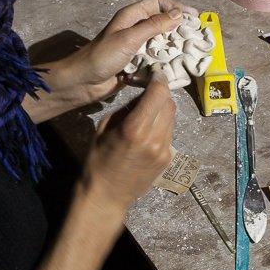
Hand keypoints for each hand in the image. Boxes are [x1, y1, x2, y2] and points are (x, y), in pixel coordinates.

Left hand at [44, 0, 197, 107]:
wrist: (82, 82)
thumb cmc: (102, 56)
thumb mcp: (129, 38)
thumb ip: (154, 25)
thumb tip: (178, 14)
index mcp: (132, 16)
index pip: (158, 3)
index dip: (176, 7)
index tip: (194, 17)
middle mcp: (135, 28)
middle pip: (162, 21)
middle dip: (179, 27)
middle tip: (197, 36)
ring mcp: (136, 46)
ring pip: (161, 41)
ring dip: (174, 46)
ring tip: (191, 52)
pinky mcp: (136, 62)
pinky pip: (155, 59)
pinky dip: (165, 61)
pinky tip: (177, 66)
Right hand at [80, 73, 175, 210]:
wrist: (106, 196)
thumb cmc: (98, 160)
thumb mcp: (104, 128)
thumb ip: (126, 109)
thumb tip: (141, 96)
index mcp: (134, 129)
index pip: (158, 94)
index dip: (158, 79)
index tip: (155, 74)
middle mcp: (154, 138)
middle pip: (169, 103)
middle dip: (161, 93)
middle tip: (150, 90)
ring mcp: (164, 150)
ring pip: (171, 117)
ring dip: (162, 109)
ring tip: (147, 112)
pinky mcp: (168, 159)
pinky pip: (169, 133)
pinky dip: (161, 125)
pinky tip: (148, 131)